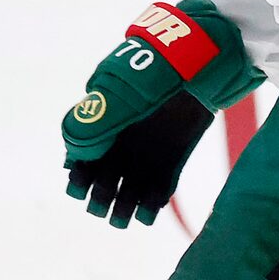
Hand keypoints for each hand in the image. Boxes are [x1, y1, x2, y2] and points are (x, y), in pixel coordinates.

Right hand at [61, 0, 262, 223]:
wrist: (205, 60)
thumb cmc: (158, 70)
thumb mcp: (122, 91)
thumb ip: (97, 120)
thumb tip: (73, 155)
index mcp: (104, 118)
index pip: (83, 155)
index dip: (78, 174)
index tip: (78, 186)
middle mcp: (125, 137)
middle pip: (105, 175)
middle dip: (99, 194)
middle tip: (100, 206)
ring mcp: (150, 147)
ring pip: (131, 184)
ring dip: (125, 203)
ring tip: (123, 219)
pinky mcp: (175, 154)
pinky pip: (162, 184)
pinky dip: (154, 200)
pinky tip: (148, 213)